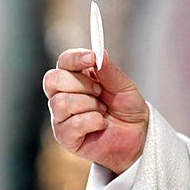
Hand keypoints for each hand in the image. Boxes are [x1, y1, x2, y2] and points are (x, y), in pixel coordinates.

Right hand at [42, 48, 147, 173]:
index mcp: (74, 78)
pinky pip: (71, 124)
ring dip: (89, 105)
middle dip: (81, 84)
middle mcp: (62, 95)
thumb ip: (109, 71)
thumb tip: (98, 53)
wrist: (136, 136)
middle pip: (53, 80)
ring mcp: (60, 116)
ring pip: (62, 102)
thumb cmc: (127, 109)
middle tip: (99, 91)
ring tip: (102, 111)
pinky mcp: (64, 136)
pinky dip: (92, 122)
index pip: (63, 62)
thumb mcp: (124, 86)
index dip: (74, 58)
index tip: (91, 58)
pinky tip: (100, 124)